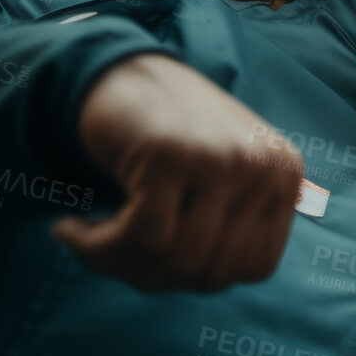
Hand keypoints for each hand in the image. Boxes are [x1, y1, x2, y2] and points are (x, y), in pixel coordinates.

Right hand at [66, 53, 302, 291]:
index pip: (254, 268)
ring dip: (118, 263)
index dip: (201, 279)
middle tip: (108, 253)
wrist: (117, 73)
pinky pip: (142, 237)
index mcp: (285, 177)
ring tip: (87, 239)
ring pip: (178, 259)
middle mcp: (264, 167)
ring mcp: (224, 158)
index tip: (156, 263)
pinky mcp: (173, 154)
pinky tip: (70, 228)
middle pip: (213, 270)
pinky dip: (97, 246)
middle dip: (152, 276)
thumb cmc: (165, 141)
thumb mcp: (217, 182)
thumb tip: (204, 282)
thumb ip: (224, 234)